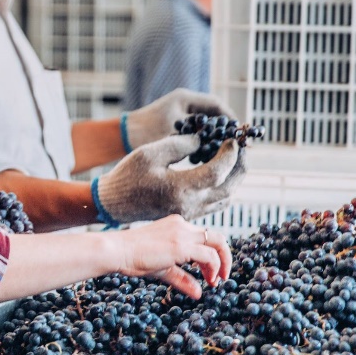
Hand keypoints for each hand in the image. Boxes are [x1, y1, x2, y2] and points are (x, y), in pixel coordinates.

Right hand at [95, 133, 243, 224]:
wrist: (114, 203)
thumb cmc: (128, 175)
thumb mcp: (150, 152)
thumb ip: (179, 144)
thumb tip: (203, 139)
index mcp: (179, 188)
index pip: (218, 172)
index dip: (230, 154)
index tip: (232, 139)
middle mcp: (189, 204)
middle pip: (229, 187)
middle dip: (240, 165)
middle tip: (241, 146)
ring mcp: (190, 213)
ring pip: (227, 197)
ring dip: (235, 177)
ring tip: (234, 157)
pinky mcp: (189, 215)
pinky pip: (217, 203)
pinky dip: (225, 187)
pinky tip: (221, 172)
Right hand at [110, 214, 231, 299]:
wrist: (117, 251)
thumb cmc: (133, 258)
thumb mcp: (163, 269)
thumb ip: (182, 278)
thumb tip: (198, 293)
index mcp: (177, 226)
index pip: (204, 237)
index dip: (212, 256)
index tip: (210, 275)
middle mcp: (182, 225)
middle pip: (216, 237)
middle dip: (224, 258)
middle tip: (223, 277)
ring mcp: (182, 233)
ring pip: (217, 243)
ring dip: (221, 264)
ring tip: (215, 281)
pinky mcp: (181, 245)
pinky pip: (208, 255)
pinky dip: (213, 267)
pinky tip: (208, 279)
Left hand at [124, 90, 234, 148]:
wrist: (122, 136)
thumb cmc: (144, 133)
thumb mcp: (173, 135)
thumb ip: (196, 138)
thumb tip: (221, 144)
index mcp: (184, 99)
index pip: (216, 105)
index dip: (230, 119)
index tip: (240, 134)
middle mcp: (184, 103)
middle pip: (213, 115)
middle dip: (224, 131)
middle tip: (236, 146)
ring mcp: (180, 113)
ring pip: (205, 125)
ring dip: (214, 138)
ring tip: (223, 153)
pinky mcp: (175, 125)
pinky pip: (195, 133)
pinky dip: (202, 144)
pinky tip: (206, 158)